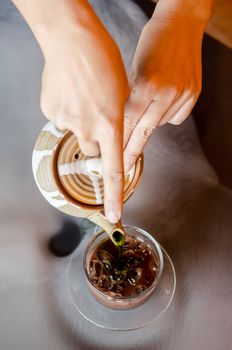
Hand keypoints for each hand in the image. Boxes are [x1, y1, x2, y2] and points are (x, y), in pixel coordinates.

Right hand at [40, 4, 128, 222]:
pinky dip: (69, 111)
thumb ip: (117, 121)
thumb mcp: (123, 93)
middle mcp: (88, 128)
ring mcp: (67, 121)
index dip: (113, 196)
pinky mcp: (51, 113)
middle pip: (92, 149)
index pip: (113, 170)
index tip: (113, 216)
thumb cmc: (103, 61)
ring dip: (82, 123)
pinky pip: (63, 119)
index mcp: (111, 125)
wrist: (72, 40)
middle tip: (98, 115)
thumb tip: (109, 134)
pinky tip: (71, 93)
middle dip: (97, 139)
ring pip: (78, 133)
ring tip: (84, 98)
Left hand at [123, 15, 203, 171]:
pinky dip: (166, 114)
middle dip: (132, 152)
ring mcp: (182, 94)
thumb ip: (129, 98)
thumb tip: (123, 123)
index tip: (114, 161)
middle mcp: (166, 92)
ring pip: (159, 124)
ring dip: (148, 123)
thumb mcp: (132, 69)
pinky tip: (163, 101)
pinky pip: (175, 117)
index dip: (120, 143)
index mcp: (145, 84)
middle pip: (145, 132)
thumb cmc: (152, 43)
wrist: (181, 24)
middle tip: (124, 170)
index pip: (129, 123)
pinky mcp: (193, 94)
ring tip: (145, 108)